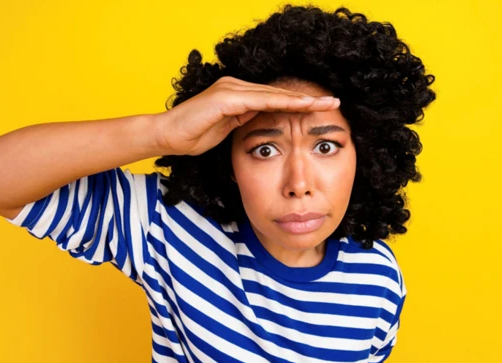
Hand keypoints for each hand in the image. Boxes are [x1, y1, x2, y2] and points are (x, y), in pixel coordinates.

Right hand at [153, 76, 339, 155]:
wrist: (167, 136)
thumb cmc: (193, 136)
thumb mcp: (226, 129)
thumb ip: (243, 121)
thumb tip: (260, 120)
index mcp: (238, 95)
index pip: (274, 99)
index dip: (298, 104)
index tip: (320, 109)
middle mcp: (236, 87)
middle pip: (279, 93)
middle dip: (307, 99)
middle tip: (334, 102)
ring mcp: (231, 89)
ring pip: (273, 94)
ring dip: (300, 100)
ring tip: (324, 104)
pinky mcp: (226, 98)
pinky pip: (260, 100)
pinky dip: (281, 103)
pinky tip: (300, 105)